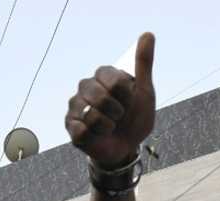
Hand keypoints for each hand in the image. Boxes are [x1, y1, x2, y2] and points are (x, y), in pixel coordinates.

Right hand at [65, 32, 154, 168]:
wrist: (127, 146)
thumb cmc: (134, 118)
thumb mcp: (144, 92)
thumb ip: (143, 64)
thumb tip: (148, 34)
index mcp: (103, 75)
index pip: (115, 81)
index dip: (126, 97)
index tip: (129, 101)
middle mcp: (86, 86)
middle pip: (101, 97)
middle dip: (117, 113)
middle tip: (119, 116)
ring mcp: (76, 105)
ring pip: (92, 116)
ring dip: (108, 126)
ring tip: (109, 127)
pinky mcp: (70, 126)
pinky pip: (82, 131)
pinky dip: (95, 137)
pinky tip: (97, 136)